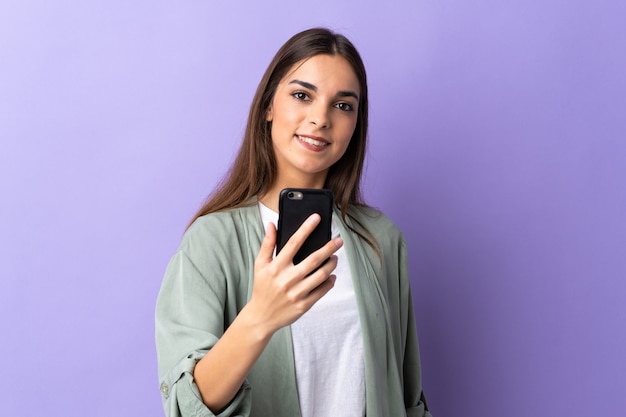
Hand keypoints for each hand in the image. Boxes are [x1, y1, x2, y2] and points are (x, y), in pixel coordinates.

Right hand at [246, 213, 342, 335]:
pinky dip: (329, 282)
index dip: (306, 228)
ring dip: (331, 264)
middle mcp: (287, 279)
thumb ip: (267, 244)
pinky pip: (322, 291)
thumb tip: (271, 225)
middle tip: (339, 240)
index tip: (317, 218)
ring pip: (321, 275)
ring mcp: (296, 293)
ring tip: (335, 257)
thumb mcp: (260, 265)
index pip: (294, 243)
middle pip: (313, 259)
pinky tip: (331, 275)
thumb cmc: (262, 287)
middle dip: (329, 248)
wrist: (261, 316)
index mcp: (276, 267)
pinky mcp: (303, 305)